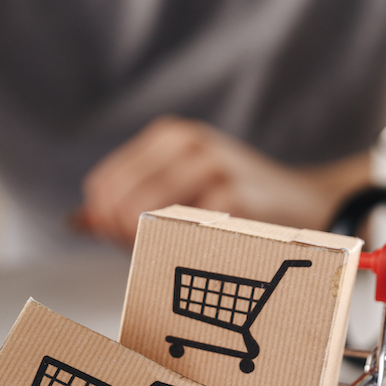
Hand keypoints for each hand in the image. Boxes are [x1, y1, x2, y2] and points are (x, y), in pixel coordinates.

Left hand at [77, 116, 367, 246]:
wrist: (307, 205)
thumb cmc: (237, 202)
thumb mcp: (180, 189)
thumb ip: (128, 204)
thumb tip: (78, 221)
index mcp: (169, 136)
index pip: (103, 185)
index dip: (104, 221)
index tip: (126, 238)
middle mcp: (188, 143)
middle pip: (115, 202)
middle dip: (121, 236)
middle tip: (148, 249)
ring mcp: (211, 167)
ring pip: (141, 218)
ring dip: (148, 245)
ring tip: (177, 247)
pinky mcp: (233, 199)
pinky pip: (179, 234)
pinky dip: (181, 250)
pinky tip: (204, 246)